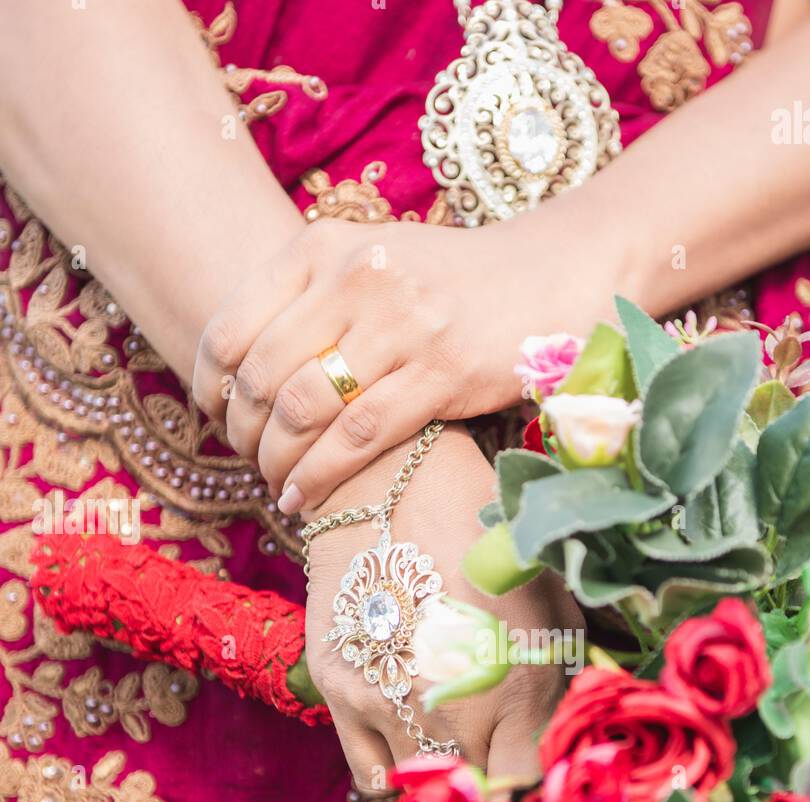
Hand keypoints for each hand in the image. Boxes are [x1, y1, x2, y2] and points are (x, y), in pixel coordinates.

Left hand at [191, 216, 597, 514]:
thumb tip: (242, 374)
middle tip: (249, 460)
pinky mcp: (442, 372)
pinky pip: (360, 436)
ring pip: (308, 410)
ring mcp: (402, 325)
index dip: (210, 385)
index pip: (232, 327)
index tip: (216, 417)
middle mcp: (356, 278)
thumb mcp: (369, 262)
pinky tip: (304, 497)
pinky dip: (322, 475)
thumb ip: (308, 300)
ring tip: (277, 483)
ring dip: (279, 460)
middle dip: (245, 433)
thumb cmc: (449, 281)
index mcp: (323, 246)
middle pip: (265, 376)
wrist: (548, 273)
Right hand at [304, 426, 581, 791]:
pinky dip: (396, 775)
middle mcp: (452, 705)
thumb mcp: (548, 606)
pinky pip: (371, 776)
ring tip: (458, 757)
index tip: (539, 785)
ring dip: (444, 787)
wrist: (387, 482)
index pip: (532, 786)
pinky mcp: (339, 693)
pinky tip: (414, 743)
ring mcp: (388, 704)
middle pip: (479, 801)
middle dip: (495, 793)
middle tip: (501, 771)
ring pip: (421, 797)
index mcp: (517, 683)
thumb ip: (556, 685)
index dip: (538, 794)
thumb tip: (560, 746)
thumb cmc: (483, 538)